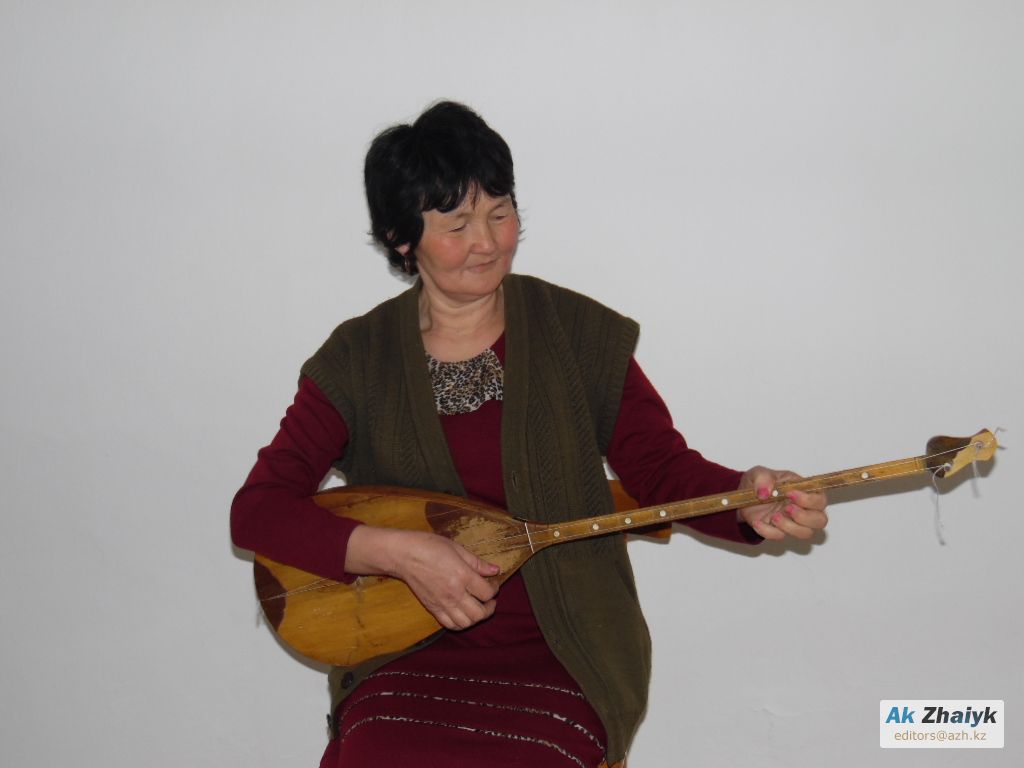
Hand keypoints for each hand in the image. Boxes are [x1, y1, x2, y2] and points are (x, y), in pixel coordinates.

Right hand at [346, 526, 499, 630]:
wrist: (403, 555)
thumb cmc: (429, 546)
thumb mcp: (457, 548)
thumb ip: (477, 562)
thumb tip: (495, 570)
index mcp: (462, 575)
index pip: (487, 592)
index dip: (495, 588)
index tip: (493, 582)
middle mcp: (454, 593)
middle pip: (479, 613)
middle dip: (490, 608)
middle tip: (489, 599)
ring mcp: (442, 603)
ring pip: (466, 623)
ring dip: (476, 618)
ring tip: (478, 607)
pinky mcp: (432, 608)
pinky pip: (450, 625)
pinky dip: (460, 623)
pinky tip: (463, 613)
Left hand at [737, 466, 827, 541]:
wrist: (743, 496)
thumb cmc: (760, 482)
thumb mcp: (758, 474)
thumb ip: (763, 478)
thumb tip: (765, 492)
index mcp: (804, 491)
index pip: (820, 499)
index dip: (810, 500)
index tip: (790, 494)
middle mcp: (803, 508)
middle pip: (820, 520)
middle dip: (805, 517)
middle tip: (787, 508)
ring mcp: (792, 522)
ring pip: (806, 533)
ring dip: (790, 527)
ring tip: (774, 517)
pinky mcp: (779, 531)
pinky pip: (780, 537)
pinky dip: (768, 531)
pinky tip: (757, 522)